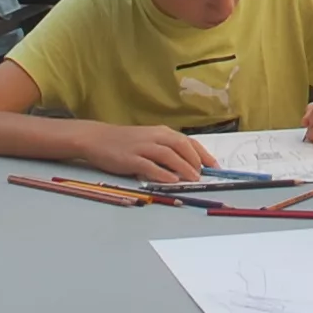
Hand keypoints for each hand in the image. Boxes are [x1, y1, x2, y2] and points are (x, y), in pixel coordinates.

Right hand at [87, 124, 213, 183]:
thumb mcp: (149, 140)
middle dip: (196, 160)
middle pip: (182, 146)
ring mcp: (142, 147)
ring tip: (194, 178)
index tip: (215, 166)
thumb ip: (166, 149)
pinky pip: (149, 166)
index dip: (203, 153)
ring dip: (183, 167)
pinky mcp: (130, 159)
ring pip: (168, 155)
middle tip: (205, 174)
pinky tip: (171, 180)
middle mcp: (154, 137)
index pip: (188, 141)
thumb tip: (188, 164)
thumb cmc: (125, 142)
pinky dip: (162, 173)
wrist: (97, 138)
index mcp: (162, 132)